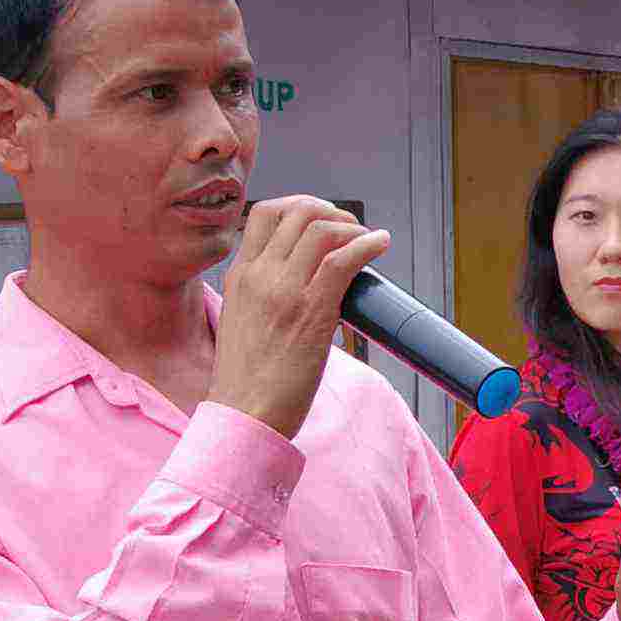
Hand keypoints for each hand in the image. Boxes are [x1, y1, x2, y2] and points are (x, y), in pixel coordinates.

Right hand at [210, 198, 390, 437]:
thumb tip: (302, 283)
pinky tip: (380, 244)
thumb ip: (263, 294)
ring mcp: (284, 290)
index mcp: (239, 276)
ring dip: (352, 226)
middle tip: (349, 228)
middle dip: (331, 211)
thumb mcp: (243, 321)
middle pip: (297, 211)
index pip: (264, 214)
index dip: (299, 206)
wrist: (244, 414)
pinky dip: (368, 243)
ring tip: (367, 239)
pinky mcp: (312, 309)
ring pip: (321, 228)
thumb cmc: (248, 380)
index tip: (321, 219)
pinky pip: (344, 259)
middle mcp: (259, 275)